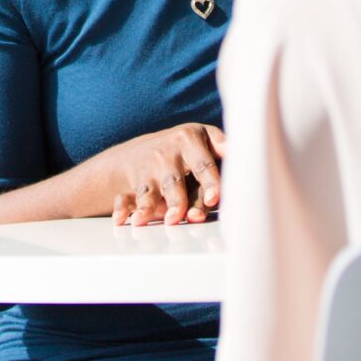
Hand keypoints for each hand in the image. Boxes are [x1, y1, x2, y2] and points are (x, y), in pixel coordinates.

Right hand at [86, 122, 224, 226]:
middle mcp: (166, 154)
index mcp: (188, 140)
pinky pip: (124, 198)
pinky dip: (121, 209)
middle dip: (178, 201)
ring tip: (148, 221)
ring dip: (148, 207)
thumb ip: (223, 149)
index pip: (202, 164)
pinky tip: (120, 219)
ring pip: (150, 192)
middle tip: (188, 218)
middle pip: (174, 181)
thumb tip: (240, 150)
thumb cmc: (183, 151)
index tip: (213, 199)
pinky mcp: (133, 183)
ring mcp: (147, 169)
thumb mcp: (204, 139)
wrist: (140, 150)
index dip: (209, 182)